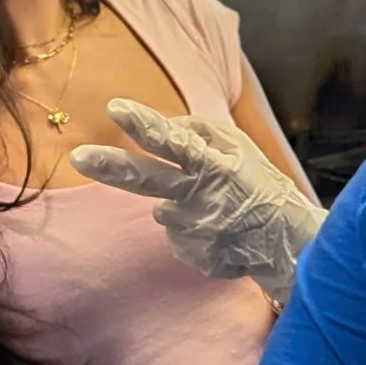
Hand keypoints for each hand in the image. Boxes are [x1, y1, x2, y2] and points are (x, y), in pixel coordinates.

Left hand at [70, 99, 326, 301]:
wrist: (287, 244)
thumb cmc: (261, 186)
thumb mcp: (241, 147)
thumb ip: (201, 132)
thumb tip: (166, 125)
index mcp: (213, 165)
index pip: (172, 140)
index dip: (143, 123)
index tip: (116, 108)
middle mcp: (198, 198)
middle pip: (145, 178)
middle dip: (109, 165)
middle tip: (79, 156)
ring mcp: (192, 231)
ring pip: (163, 209)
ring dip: (180, 204)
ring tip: (216, 209)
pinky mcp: (191, 255)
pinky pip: (175, 235)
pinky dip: (190, 230)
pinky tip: (217, 230)